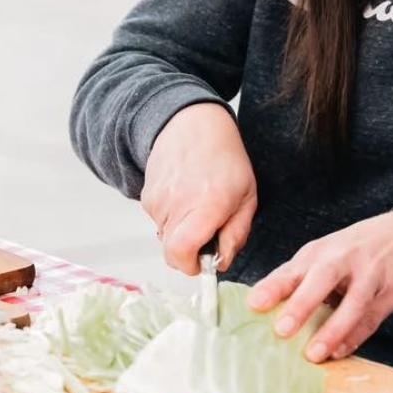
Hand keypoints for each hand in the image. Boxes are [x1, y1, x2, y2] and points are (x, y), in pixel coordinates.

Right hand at [140, 102, 256, 275]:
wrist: (193, 126)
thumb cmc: (225, 160)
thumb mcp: (247, 198)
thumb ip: (236, 235)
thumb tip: (221, 263)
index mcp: (207, 205)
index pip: (182, 253)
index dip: (191, 267)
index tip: (203, 264)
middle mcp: (177, 205)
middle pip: (172, 252)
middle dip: (190, 253)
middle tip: (207, 233)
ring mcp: (158, 200)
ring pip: (165, 237)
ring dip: (181, 232)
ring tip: (197, 205)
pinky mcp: (146, 197)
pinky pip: (158, 221)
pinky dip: (171, 218)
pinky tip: (184, 196)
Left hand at [247, 211, 392, 363]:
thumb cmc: (357, 250)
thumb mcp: (327, 254)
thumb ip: (298, 278)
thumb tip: (260, 307)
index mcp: (321, 252)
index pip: (293, 269)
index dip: (273, 286)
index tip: (253, 304)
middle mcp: (344, 259)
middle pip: (322, 278)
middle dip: (302, 304)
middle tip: (282, 330)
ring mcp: (370, 274)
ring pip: (352, 302)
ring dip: (332, 329)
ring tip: (314, 353)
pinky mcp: (390, 292)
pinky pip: (371, 317)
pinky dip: (356, 335)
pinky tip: (341, 351)